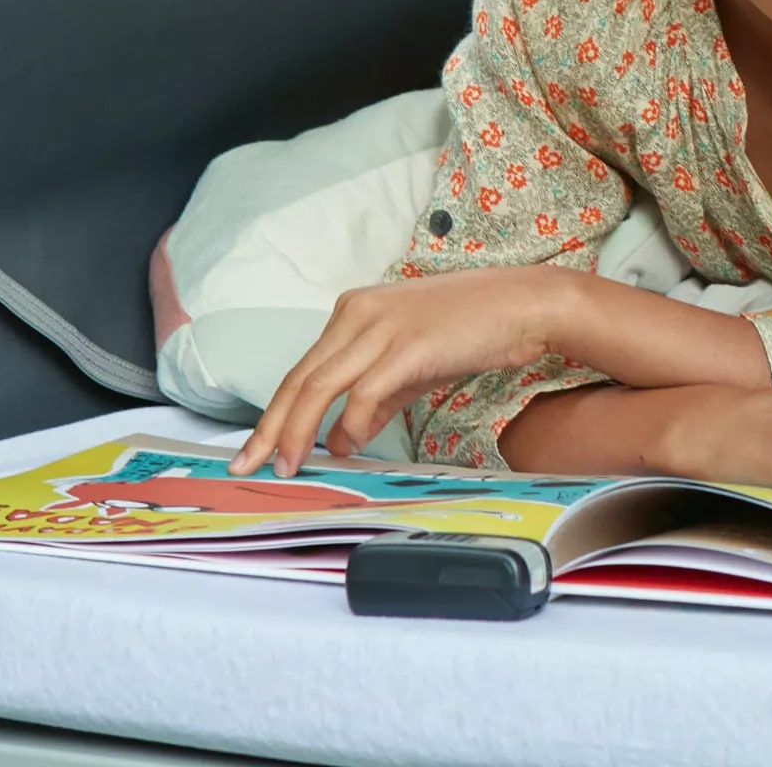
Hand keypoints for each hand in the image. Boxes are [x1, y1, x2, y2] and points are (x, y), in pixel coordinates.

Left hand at [228, 266, 561, 476]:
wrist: (525, 305)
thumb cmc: (474, 329)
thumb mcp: (413, 363)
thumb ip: (376, 398)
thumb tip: (343, 438)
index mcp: (355, 311)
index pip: (302, 369)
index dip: (275, 412)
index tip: (257, 447)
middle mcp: (358, 313)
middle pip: (299, 379)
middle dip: (269, 428)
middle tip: (247, 466)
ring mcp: (381, 328)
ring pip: (319, 387)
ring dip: (297, 432)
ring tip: (286, 467)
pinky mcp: (407, 346)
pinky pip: (364, 393)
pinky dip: (349, 426)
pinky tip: (346, 447)